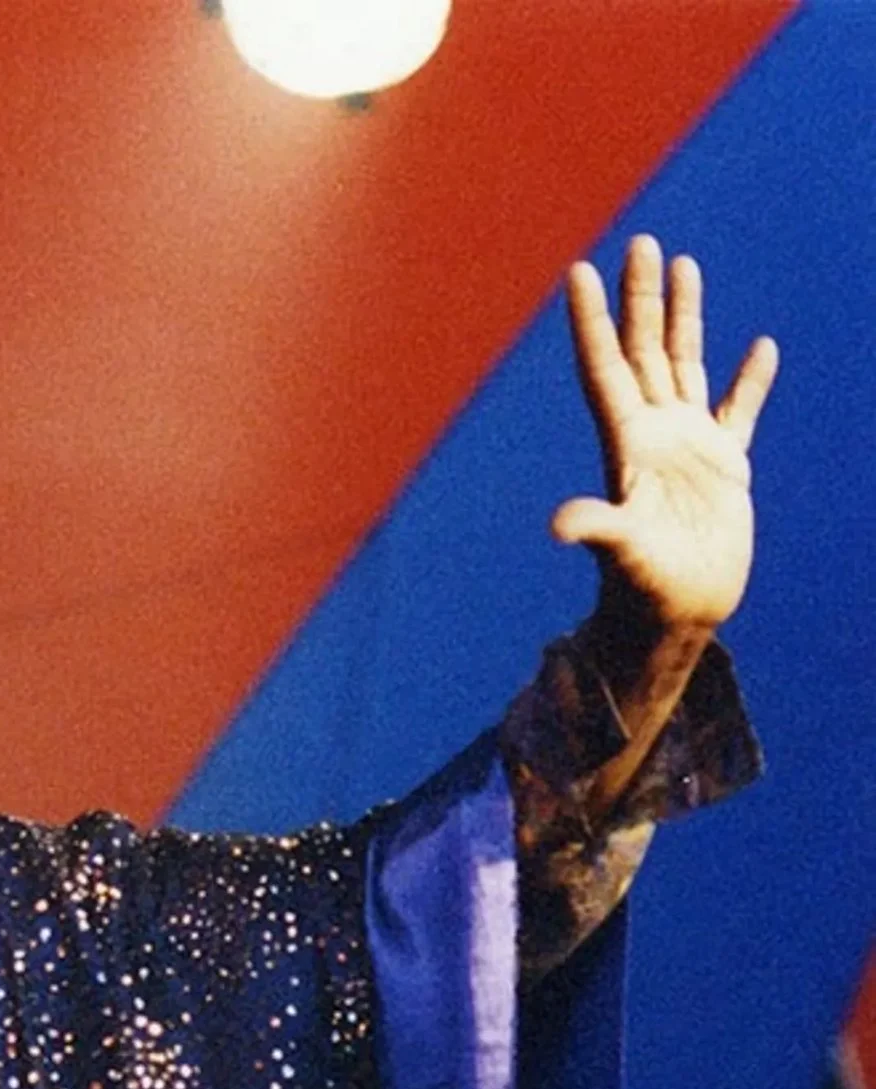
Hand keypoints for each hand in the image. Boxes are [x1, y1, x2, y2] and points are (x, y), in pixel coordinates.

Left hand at [552, 234, 778, 640]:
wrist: (679, 614)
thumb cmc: (645, 588)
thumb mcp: (622, 553)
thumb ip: (597, 530)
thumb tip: (561, 526)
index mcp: (626, 443)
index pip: (603, 366)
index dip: (592, 319)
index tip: (581, 270)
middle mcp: (652, 434)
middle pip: (643, 349)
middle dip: (641, 296)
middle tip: (641, 241)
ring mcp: (688, 446)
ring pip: (684, 363)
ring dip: (683, 315)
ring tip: (684, 264)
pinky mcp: (724, 468)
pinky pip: (737, 410)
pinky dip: (748, 380)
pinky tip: (761, 346)